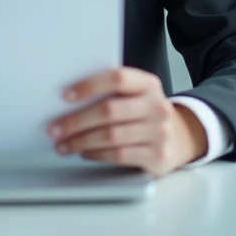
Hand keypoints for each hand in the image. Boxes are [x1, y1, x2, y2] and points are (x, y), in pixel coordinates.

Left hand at [49, 67, 207, 176]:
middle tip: (54, 129)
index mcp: (148, 84)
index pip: (117, 78)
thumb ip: (112, 92)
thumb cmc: (146, 113)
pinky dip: (97, 154)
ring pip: (111, 136)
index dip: (90, 86)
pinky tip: (84, 152)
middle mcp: (156, 106)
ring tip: (63, 144)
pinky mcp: (157, 156)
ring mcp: (159, 132)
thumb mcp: (137, 95)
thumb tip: (68, 101)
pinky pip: (119, 155)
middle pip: (109, 111)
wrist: (181, 137)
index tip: (65, 96)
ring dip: (81, 141)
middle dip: (76, 121)